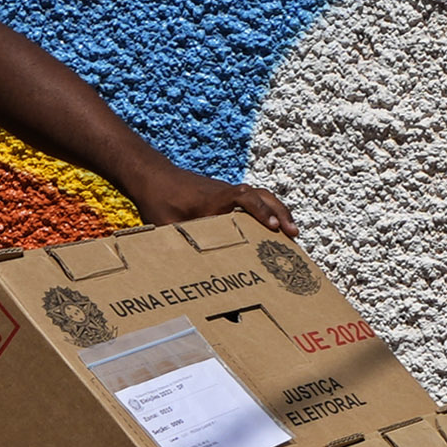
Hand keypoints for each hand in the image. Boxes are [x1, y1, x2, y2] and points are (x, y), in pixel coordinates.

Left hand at [122, 169, 295, 236]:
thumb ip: (180, 244)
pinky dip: (265, 211)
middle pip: (261, 195)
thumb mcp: (165, 225)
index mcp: (213, 198)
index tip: (273, 226)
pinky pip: (252, 199)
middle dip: (280, 213)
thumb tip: (187, 270)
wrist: (151, 175)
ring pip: (260, 196)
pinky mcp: (224, 196)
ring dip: (276, 211)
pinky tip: (270, 229)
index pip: (244, 198)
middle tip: (294, 234)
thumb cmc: (158, 199)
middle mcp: (224, 192)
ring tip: (290, 233)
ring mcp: (226, 192)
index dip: (260, 211)